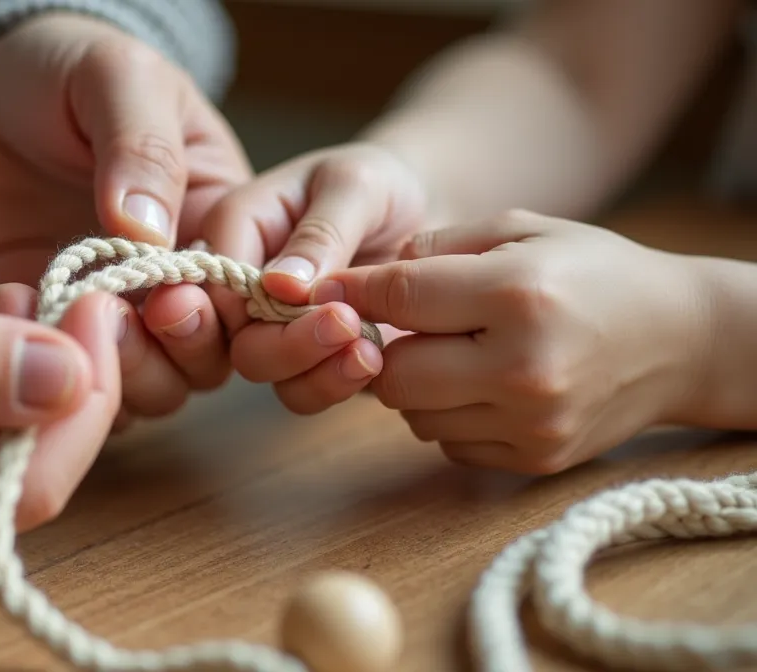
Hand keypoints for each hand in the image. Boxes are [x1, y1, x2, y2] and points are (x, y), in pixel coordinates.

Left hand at [0, 11, 253, 427]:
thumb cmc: (62, 68)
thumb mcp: (116, 77)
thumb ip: (141, 146)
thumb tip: (149, 231)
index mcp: (221, 218)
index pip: (253, 289)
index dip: (233, 306)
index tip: (183, 295)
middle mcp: (177, 279)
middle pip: (213, 355)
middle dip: (188, 348)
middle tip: (146, 315)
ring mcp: (118, 313)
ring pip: (156, 386)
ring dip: (134, 372)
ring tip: (90, 323)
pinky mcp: (54, 334)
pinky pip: (78, 389)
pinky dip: (69, 383)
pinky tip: (40, 337)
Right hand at [200, 143, 426, 413]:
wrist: (426, 211)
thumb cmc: (380, 184)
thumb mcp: (356, 185)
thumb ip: (319, 232)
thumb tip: (277, 286)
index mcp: (236, 228)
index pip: (213, 280)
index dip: (241, 303)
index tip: (297, 301)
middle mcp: (242, 284)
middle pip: (231, 337)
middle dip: (284, 343)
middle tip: (344, 322)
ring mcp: (272, 326)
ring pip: (264, 370)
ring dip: (312, 370)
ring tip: (367, 347)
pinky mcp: (308, 358)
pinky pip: (303, 389)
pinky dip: (335, 383)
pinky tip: (372, 359)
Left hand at [328, 209, 711, 473]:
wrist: (682, 340)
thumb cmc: (594, 271)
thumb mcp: (522, 228)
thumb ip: (437, 248)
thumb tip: (356, 279)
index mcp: (518, 295)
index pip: (399, 299)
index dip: (352, 293)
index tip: (324, 290)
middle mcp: (523, 367)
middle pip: (395, 374)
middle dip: (385, 349)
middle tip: (405, 327)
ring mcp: (530, 422)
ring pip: (413, 416)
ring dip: (415, 385)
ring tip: (454, 352)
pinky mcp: (535, 459)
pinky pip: (447, 444)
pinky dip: (448, 416)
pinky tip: (481, 385)